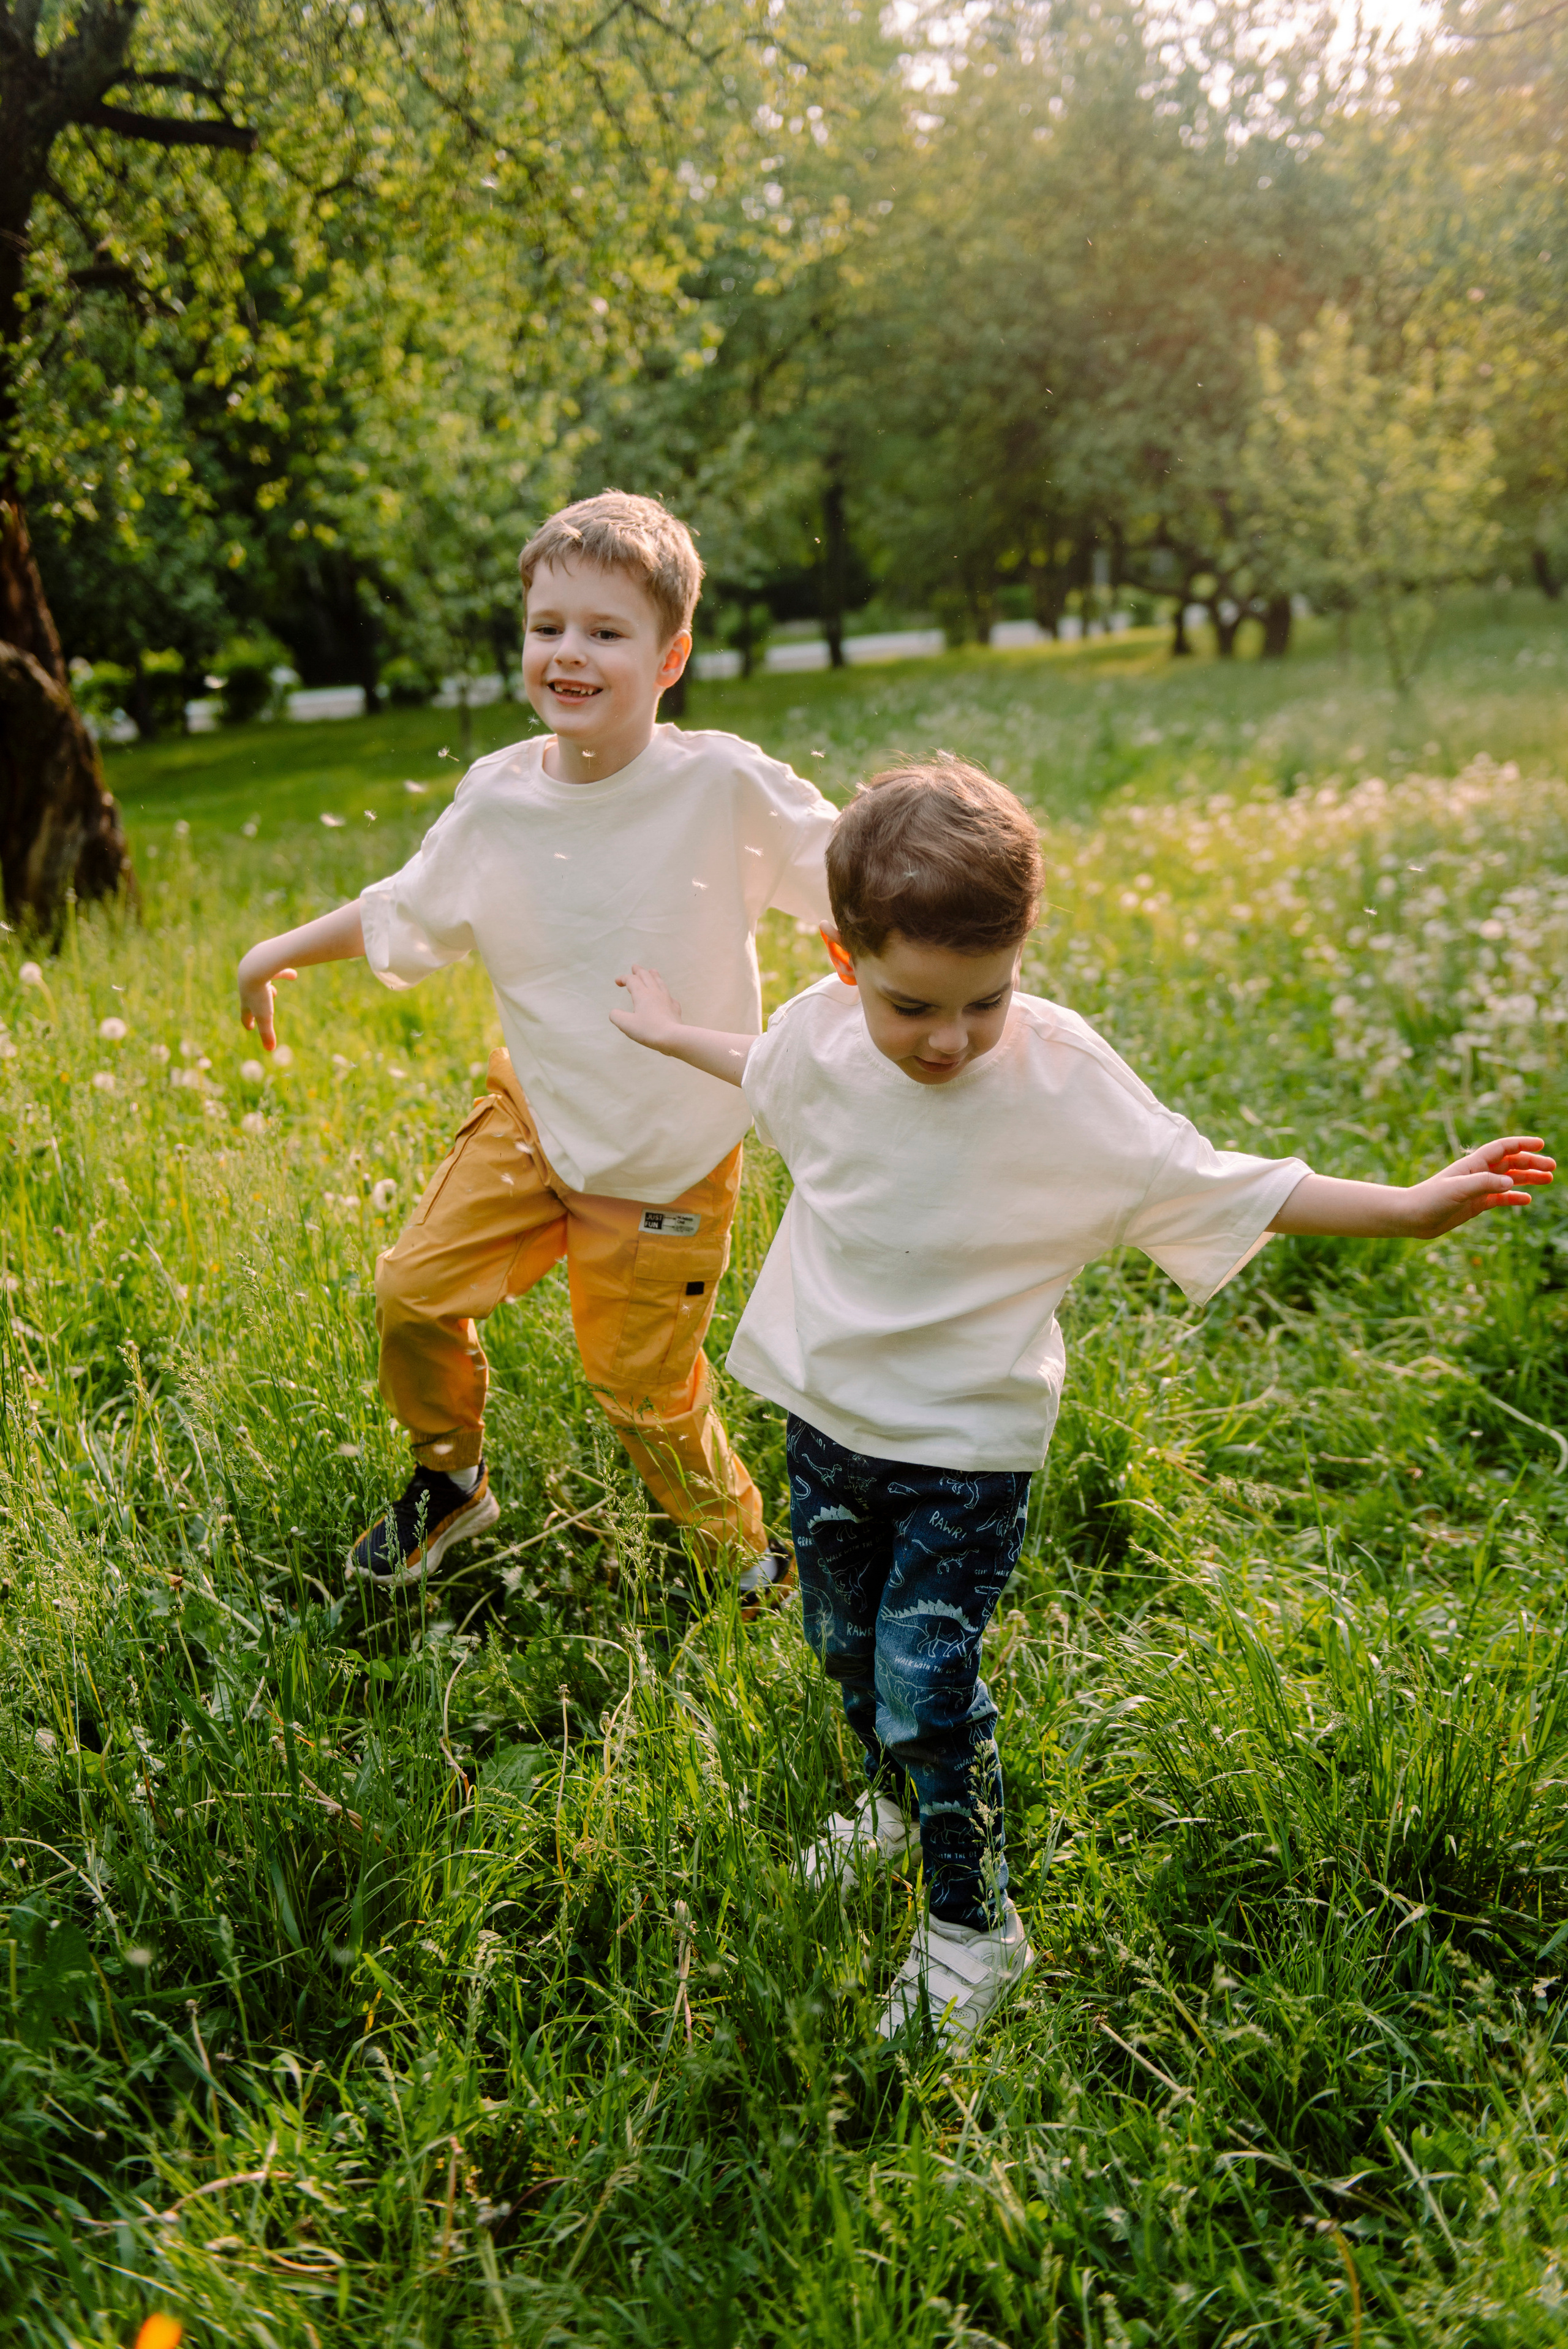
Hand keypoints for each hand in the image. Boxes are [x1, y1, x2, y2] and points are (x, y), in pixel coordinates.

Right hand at [238, 947, 295, 1050]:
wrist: (256, 965)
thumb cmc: (259, 992)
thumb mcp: (265, 1016)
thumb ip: (267, 1033)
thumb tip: (269, 1050)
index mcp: (247, 1001)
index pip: (245, 1015)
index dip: (247, 1022)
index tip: (248, 1027)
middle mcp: (249, 988)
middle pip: (252, 999)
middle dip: (255, 1005)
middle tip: (260, 1012)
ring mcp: (256, 975)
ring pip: (263, 984)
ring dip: (268, 989)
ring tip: (274, 992)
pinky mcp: (265, 964)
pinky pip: (276, 971)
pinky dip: (284, 974)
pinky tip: (294, 975)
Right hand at [611, 965, 684, 1051]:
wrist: (673, 1037)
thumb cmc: (648, 1030)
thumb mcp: (626, 1024)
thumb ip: (616, 1016)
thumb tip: (614, 1012)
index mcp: (642, 994)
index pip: (632, 980)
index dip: (623, 978)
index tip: (617, 982)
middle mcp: (655, 993)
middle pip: (647, 977)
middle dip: (639, 971)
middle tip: (635, 967)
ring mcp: (667, 1000)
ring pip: (660, 983)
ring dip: (654, 976)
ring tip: (652, 971)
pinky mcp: (675, 1009)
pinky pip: (670, 998)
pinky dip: (665, 994)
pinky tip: (666, 997)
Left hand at [1399, 1136, 1553, 1236]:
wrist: (1411, 1217)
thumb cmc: (1429, 1199)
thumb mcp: (1457, 1190)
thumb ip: (1484, 1184)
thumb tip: (1512, 1183)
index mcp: (1472, 1165)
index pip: (1502, 1149)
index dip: (1521, 1144)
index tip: (1541, 1144)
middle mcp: (1476, 1174)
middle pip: (1510, 1163)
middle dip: (1531, 1162)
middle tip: (1552, 1167)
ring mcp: (1477, 1189)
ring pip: (1508, 1180)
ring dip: (1527, 1178)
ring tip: (1548, 1179)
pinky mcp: (1474, 1204)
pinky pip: (1499, 1198)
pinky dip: (1514, 1197)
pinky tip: (1527, 1199)